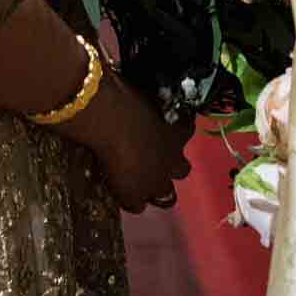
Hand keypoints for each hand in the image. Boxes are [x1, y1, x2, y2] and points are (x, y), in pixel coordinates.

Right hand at [70, 73, 192, 213]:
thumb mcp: (146, 90)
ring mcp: (157, 180)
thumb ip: (151, 100)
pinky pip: (136, 205)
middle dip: (170, 166)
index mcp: (181, 126)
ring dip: (154, 189)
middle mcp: (174, 156)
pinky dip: (128, 197)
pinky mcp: (136, 196)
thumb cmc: (125, 90)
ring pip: (166, 196)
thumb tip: (144, 97)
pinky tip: (116, 187)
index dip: (173, 133)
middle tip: (150, 157)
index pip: (186, 131)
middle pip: (182, 169)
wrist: (109, 115)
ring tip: (136, 180)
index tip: (159, 127)